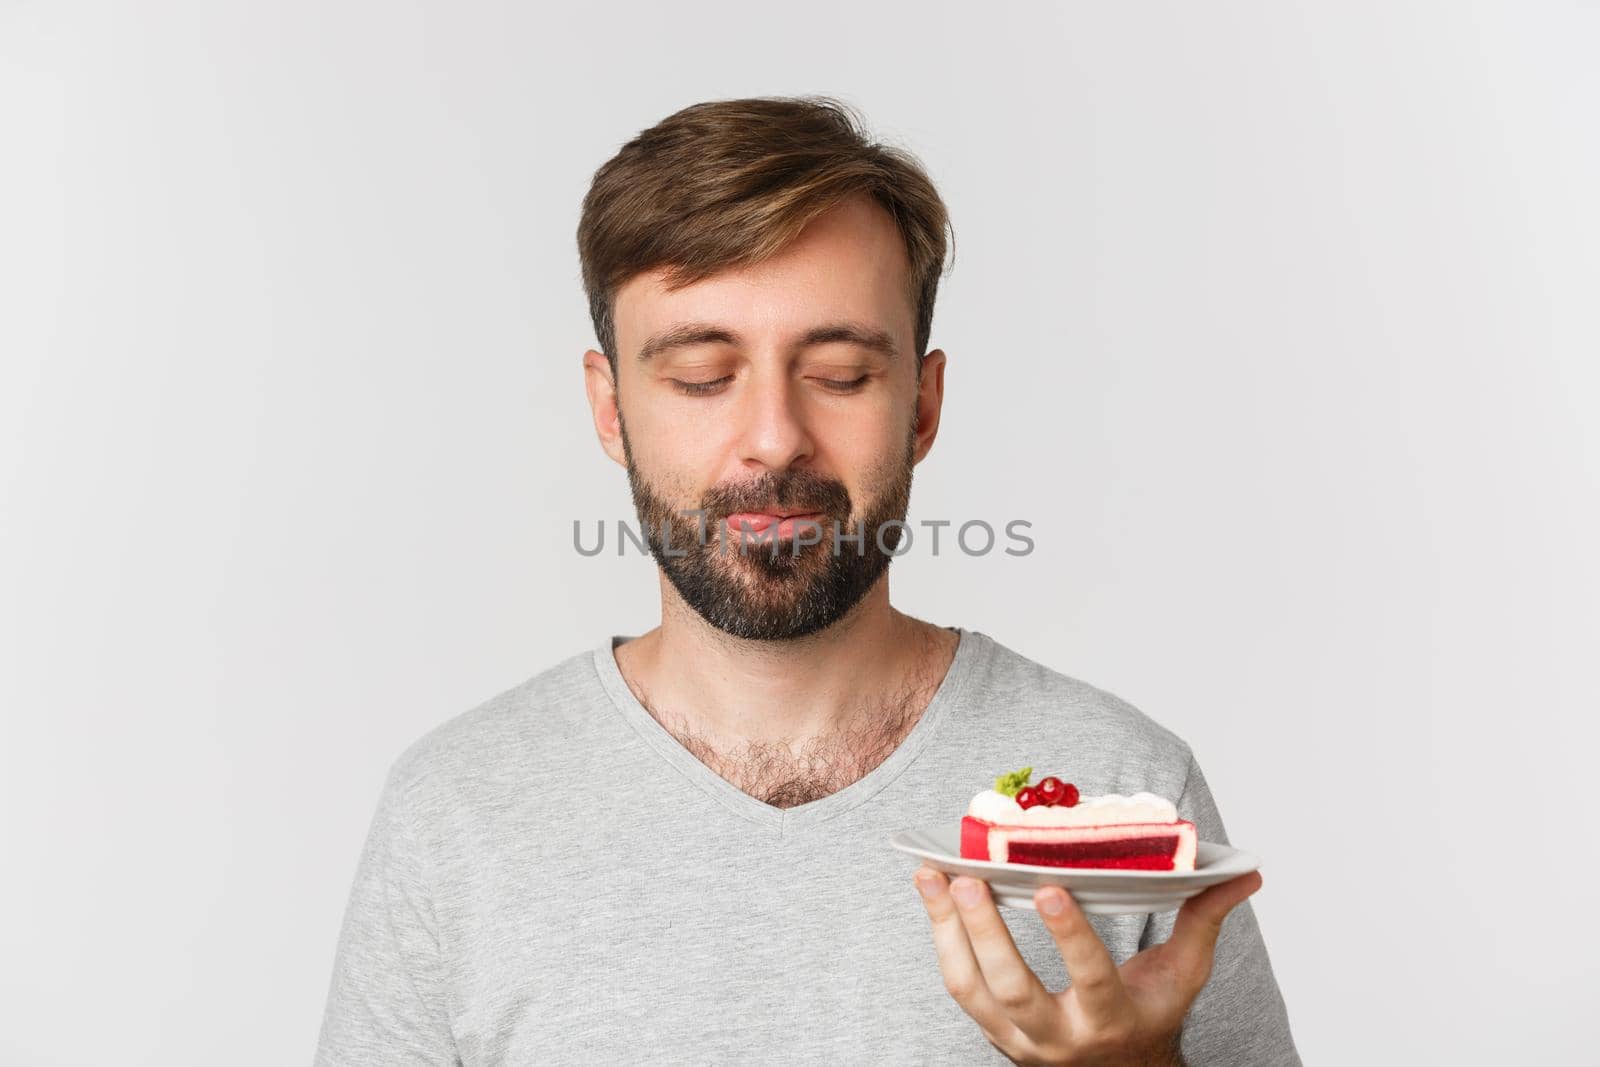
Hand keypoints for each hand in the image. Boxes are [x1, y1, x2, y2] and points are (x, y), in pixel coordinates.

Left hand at [912, 865, 1262, 1065]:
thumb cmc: (1147, 1013)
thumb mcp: (1181, 975)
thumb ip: (1204, 920)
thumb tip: (1245, 873)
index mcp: (1111, 1022)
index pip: (1091, 980)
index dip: (1069, 936)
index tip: (1048, 887)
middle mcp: (1059, 1038)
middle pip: (1015, 990)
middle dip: (987, 933)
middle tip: (968, 878)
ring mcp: (1017, 1039)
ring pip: (971, 989)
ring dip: (946, 930)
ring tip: (931, 875)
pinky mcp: (989, 1029)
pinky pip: (957, 985)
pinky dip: (940, 937)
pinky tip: (931, 893)